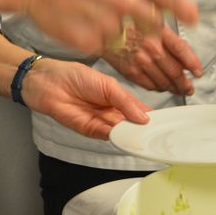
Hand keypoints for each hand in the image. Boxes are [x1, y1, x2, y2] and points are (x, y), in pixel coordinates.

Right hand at [0, 0, 198, 56]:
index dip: (183, 9)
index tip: (193, 17)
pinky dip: (90, 35)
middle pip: (152, 23)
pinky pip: (99, 44)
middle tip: (123, 12)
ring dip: (110, 26)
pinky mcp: (91, 42)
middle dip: (145, 23)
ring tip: (83, 7)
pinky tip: (73, 17)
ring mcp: (109, 24)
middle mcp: (127, 0)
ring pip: (122, 35)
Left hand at [21, 58, 149, 139]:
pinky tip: (128, 138)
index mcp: (118, 97)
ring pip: (121, 132)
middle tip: (161, 135)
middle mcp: (111, 111)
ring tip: (147, 137)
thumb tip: (143, 117)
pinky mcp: (89, 130)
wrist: (48, 83)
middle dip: (144, 130)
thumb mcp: (107, 84)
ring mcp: (100, 122)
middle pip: (132, 124)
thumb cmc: (74, 76)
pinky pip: (106, 136)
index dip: (152, 116)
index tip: (167, 123)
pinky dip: (117, 139)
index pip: (139, 110)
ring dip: (133, 136)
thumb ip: (125, 101)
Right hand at [102, 18, 202, 94]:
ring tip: (178, 89)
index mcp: (158, 30)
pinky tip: (159, 86)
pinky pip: (148, 84)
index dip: (193, 63)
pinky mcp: (129, 70)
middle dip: (184, 82)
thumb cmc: (121, 18)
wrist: (96, 25)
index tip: (198, 72)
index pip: (183, 51)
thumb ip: (164, 30)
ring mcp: (140, 61)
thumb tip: (181, 46)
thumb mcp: (146, 13)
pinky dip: (156, 87)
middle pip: (175, 70)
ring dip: (172, 87)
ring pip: (163, 80)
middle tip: (189, 87)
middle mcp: (151, 47)